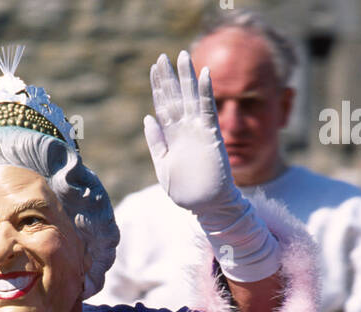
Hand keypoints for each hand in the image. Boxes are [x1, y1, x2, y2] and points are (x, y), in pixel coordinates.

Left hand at [144, 50, 234, 215]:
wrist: (208, 206)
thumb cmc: (186, 192)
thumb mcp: (163, 168)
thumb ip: (156, 143)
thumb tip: (148, 118)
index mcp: (172, 137)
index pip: (163, 107)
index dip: (158, 88)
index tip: (153, 69)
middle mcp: (184, 130)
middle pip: (175, 98)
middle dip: (169, 78)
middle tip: (162, 57)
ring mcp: (198, 131)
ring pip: (191, 98)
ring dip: (187, 77)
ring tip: (182, 56)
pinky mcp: (212, 136)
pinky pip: (209, 110)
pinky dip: (207, 92)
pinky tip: (204, 74)